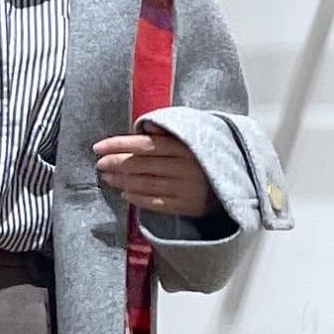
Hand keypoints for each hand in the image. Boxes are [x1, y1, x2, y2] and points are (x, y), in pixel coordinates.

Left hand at [91, 121, 216, 216]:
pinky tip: (125, 194)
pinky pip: (155, 202)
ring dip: (122, 181)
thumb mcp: (194, 138)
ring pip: (145, 184)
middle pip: (141, 165)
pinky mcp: (185, 205)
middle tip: (100, 164)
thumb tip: (142, 128)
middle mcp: (182, 166)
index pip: (144, 144)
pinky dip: (137, 198)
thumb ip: (169, 133)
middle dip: (115, 164)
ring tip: (107, 178)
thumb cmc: (208, 157)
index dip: (118, 145)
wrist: (236, 184)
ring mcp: (183, 187)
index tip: (98, 148)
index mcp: (183, 146)